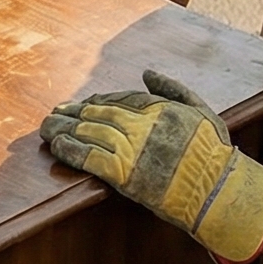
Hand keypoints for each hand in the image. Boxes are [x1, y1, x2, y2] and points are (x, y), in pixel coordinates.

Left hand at [41, 70, 262, 263]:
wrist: (216, 190)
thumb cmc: (212, 153)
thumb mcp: (201, 110)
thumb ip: (173, 89)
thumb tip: (147, 73)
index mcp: (158, 108)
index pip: (118, 99)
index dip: (95, 101)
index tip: (81, 104)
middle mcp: (142, 125)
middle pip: (98, 114)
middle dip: (73, 113)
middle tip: (54, 114)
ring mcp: (132, 149)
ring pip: (90, 133)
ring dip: (64, 129)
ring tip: (46, 128)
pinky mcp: (124, 174)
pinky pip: (90, 159)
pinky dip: (70, 151)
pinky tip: (56, 147)